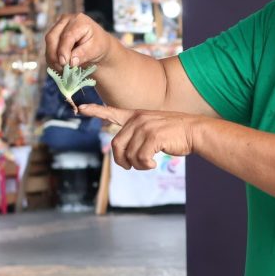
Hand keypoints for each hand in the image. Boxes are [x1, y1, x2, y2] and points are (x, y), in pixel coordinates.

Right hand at [45, 13, 112, 69]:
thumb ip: (83, 54)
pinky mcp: (53, 36)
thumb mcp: (96, 49)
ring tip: (62, 70)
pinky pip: (48, 48)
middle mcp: (65, 20)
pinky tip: (59, 67)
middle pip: (52, 37)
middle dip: (54, 55)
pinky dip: (51, 59)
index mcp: (79, 20)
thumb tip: (71, 62)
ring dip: (52, 58)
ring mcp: (57, 27)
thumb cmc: (98, 45)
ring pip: (48, 43)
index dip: (63, 50)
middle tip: (61, 69)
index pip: (67, 36)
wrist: (97, 44)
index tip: (64, 63)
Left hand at [78, 104, 200, 169]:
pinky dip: (146, 166)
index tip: (80, 108)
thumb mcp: (154, 128)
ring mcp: (144, 127)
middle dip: (122, 160)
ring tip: (148, 163)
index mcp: (136, 115)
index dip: (95, 111)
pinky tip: (154, 164)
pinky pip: (140, 158)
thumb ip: (138, 134)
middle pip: (116, 145)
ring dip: (137, 165)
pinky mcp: (152, 136)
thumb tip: (126, 153)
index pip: (111, 112)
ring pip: (128, 154)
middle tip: (131, 167)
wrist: (195, 131)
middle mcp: (137, 119)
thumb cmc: (176, 133)